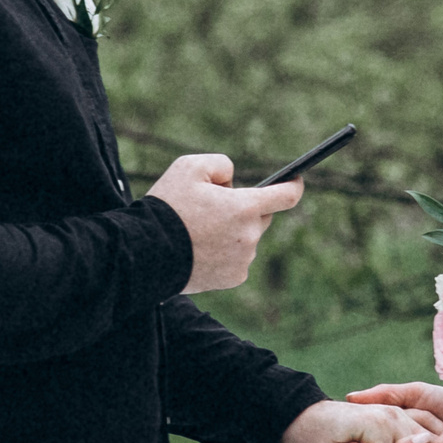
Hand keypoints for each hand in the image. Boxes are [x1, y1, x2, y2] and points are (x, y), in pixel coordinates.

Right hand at [149, 155, 302, 294]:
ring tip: (201, 231)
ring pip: (248, 238)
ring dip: (234, 231)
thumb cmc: (167, 207)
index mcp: (244, 207)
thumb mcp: (189, 167)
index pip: (286, 196)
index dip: (294, 185)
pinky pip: (238, 258)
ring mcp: (243, 259)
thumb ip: (221, 164)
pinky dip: (226, 252)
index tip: (296, 180)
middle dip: (244, 208)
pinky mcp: (234, 278)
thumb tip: (233, 182)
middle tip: (214, 207)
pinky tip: (202, 249)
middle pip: (261, 216)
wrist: (145, 252)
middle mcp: (250, 236)